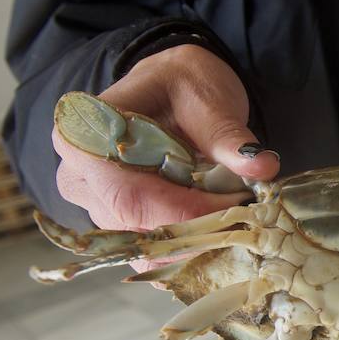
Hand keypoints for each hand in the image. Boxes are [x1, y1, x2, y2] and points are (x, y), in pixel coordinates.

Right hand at [53, 44, 279, 230]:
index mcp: (86, 136)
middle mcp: (78, 176)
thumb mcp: (208, 98)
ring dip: (195, 241)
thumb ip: (227, 134)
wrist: (171, 89)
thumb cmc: (181, 85)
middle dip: (196, 230)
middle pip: (134, 227)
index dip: (183, 211)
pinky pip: (148, 254)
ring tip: (234, 218)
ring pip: (143, 247)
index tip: (234, 206)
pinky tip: (217, 233)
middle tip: (245, 215)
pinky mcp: (116, 223)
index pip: (128, 195)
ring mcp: (93, 205)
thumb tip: (260, 164)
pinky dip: (187, 249)